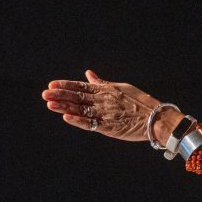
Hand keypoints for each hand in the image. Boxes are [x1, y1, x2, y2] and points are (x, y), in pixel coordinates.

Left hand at [41, 70, 173, 141]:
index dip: (66, 85)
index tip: (52, 84)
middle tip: (45, 94)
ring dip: (64, 107)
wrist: (156, 118)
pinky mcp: (109, 127)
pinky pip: (91, 124)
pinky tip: (66, 117)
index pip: (81, 86)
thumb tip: (88, 74)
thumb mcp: (121, 88)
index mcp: (105, 90)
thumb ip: (102, 83)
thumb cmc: (141, 103)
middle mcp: (103, 101)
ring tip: (49, 104)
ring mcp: (105, 114)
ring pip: (81, 110)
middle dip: (60, 95)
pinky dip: (78, 121)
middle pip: (78, 97)